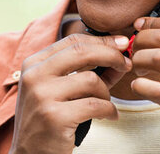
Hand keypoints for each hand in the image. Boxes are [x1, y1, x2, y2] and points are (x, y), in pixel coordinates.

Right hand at [9, 33, 131, 153]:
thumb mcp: (59, 90)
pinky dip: (109, 110)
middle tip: (127, 64)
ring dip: (107, 93)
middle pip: (82, 52)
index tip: (122, 43)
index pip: (73, 41)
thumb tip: (119, 55)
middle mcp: (34, 75)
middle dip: (111, 55)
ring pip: (92, 80)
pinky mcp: (55, 117)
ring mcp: (42, 96)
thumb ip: (85, 71)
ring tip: (106, 104)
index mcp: (33, 64)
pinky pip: (95, 105)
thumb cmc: (49, 120)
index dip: (101, 40)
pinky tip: (110, 116)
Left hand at [130, 16, 159, 153]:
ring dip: (139, 60)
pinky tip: (139, 86)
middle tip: (134, 49)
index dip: (153, 23)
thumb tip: (158, 28)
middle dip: (142, 40)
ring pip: (156, 57)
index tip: (140, 26)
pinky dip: (140, 85)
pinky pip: (155, 89)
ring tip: (138, 68)